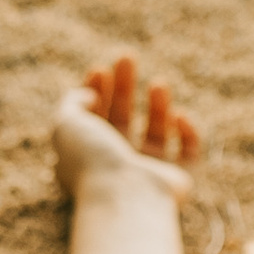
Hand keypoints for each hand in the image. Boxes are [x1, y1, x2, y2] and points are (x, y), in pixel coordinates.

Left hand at [52, 55, 202, 200]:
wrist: (125, 196)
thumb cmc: (93, 161)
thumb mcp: (65, 125)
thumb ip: (71, 103)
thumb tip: (88, 95)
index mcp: (87, 158)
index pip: (91, 120)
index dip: (95, 92)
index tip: (99, 69)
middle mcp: (117, 168)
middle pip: (121, 121)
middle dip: (123, 87)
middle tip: (127, 57)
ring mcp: (147, 176)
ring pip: (155, 134)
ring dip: (157, 105)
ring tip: (158, 83)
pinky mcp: (176, 182)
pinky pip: (188, 154)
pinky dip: (188, 133)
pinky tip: (179, 116)